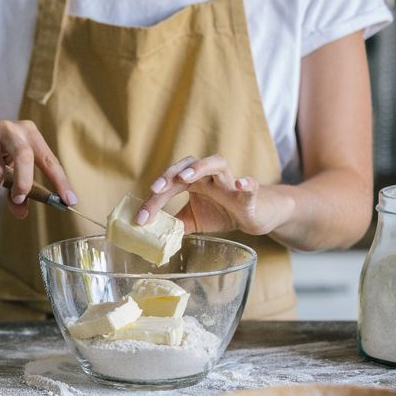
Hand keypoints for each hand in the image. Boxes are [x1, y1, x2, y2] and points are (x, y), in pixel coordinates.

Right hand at [0, 118, 76, 217]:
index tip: (69, 201)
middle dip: (23, 184)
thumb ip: (18, 193)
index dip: (60, 182)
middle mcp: (8, 127)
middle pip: (24, 156)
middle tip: (18, 199)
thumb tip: (21, 213)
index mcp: (28, 133)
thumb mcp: (9, 172)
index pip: (48, 160)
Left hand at [137, 155, 292, 235]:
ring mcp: (230, 182)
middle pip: (188, 165)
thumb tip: (150, 232)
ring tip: (186, 177)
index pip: (170, 184)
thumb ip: (173, 222)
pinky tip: (241, 183)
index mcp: (194, 182)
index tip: (141, 217)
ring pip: (217, 163)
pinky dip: (247, 183)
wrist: (255, 216)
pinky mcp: (250, 195)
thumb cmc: (222, 213)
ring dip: (200, 167)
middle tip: (155, 188)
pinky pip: (251, 185)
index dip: (154, 199)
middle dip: (170, 175)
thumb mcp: (192, 220)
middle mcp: (210, 176)